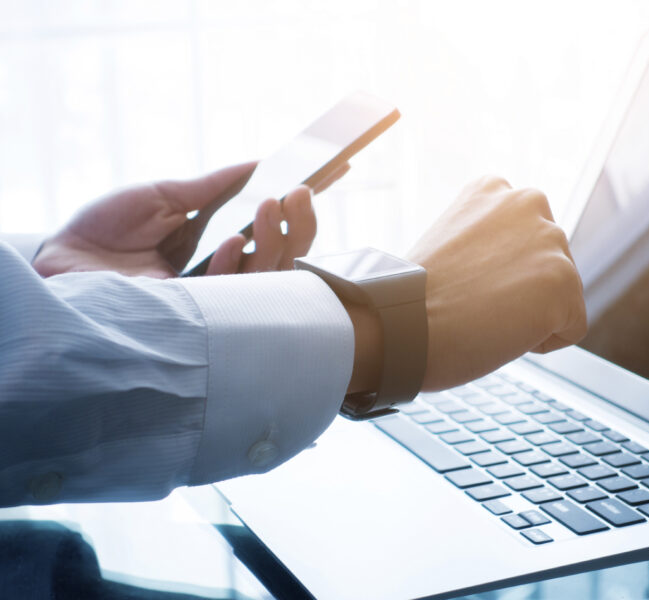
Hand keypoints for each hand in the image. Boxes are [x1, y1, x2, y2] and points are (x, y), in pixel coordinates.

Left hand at [33, 162, 347, 277]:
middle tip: (302, 190)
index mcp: (221, 240)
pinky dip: (237, 264)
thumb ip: (214, 185)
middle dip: (301, 224)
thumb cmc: (108, 226)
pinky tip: (231, 242)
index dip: (303, 205)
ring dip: (276, 238)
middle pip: (286, 255)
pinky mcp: (196, 312)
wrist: (64, 256)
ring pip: (269, 276)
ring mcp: (213, 293)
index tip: (330, 172)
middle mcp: (225, 268)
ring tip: (273, 203)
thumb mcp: (166, 193)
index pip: (275, 226)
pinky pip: (233, 294)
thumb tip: (258, 163)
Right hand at [407, 176, 586, 389]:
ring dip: (530, 314)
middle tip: (474, 302)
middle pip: (547, 264)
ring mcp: (550, 241)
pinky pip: (570, 328)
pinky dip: (541, 342)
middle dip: (520, 289)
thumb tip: (513, 268)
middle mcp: (528, 202)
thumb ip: (489, 241)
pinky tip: (502, 333)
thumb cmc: (414, 296)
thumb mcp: (451, 241)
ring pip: (561, 295)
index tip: (466, 281)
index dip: (497, 270)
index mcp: (494, 188)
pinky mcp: (564, 283)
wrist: (402, 323)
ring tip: (485, 315)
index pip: (524, 237)